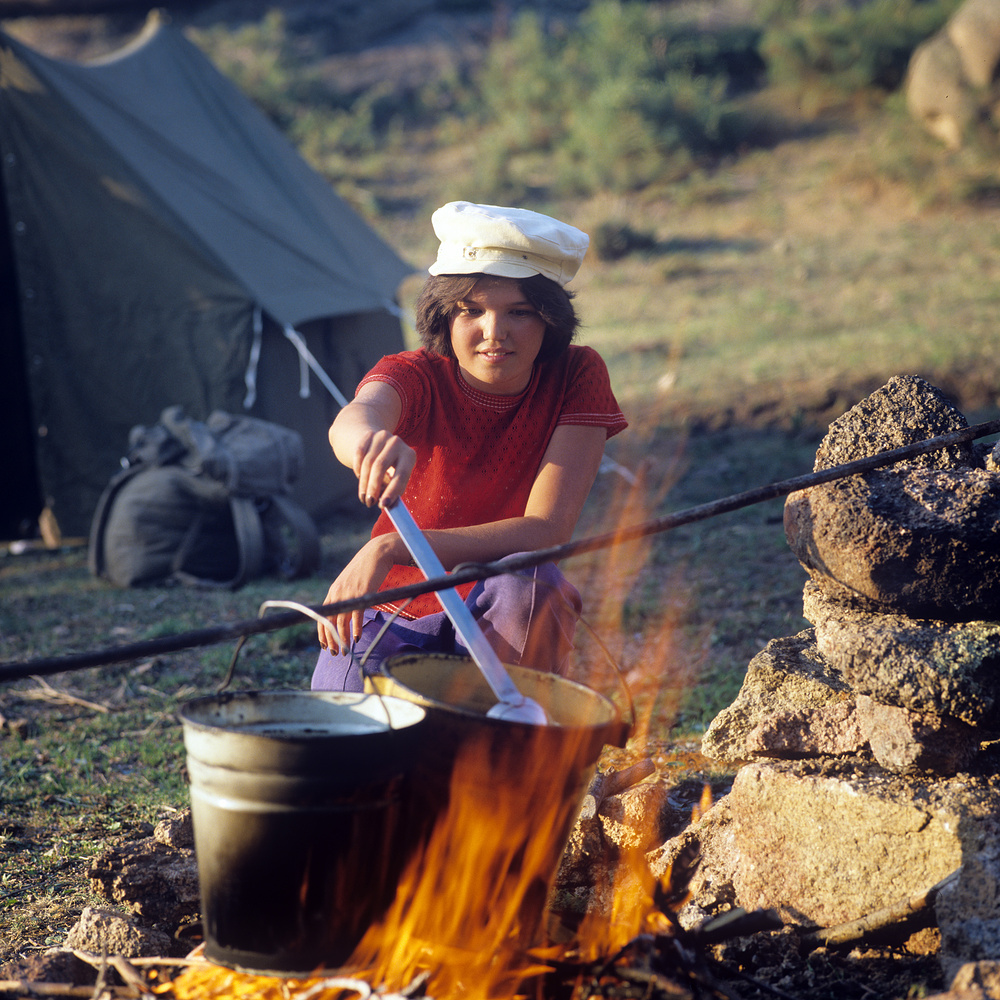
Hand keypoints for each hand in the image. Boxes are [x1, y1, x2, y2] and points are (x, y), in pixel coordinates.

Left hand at [316, 535, 398, 652]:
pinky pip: (356, 615)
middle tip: (335, 653)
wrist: (377, 554)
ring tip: (345, 650)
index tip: (325, 645)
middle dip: (331, 640)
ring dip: (342, 638)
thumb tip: (344, 613)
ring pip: (341, 622)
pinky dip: (355, 628)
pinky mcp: (362, 593)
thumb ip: (344, 596)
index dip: (322, 633)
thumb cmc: (365, 570)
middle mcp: (338, 594)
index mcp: (333, 592)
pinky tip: (357, 637)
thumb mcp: (349, 583)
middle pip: (329, 622)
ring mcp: (349, 594)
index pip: (322, 616)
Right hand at [353, 430, 414, 508]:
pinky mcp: (368, 434)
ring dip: (364, 483)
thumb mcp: (396, 478)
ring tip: (364, 496)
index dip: (391, 491)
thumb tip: (385, 505)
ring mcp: (382, 436)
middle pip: (380, 466)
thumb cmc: (391, 469)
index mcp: (409, 455)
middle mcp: (397, 443)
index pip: (401, 475)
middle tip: (369, 503)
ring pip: (367, 462)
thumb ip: (392, 490)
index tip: (382, 505)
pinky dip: (357, 468)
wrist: (380, 446)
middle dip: (373, 487)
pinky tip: (360, 477)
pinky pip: (358, 454)